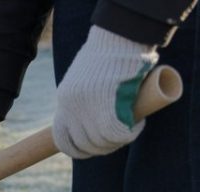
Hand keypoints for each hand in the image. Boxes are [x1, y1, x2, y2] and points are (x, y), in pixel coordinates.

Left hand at [53, 27, 158, 158]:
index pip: (61, 138)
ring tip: (130, 130)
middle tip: (118, 140)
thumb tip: (93, 114)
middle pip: (82, 144)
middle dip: (101, 148)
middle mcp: (71, 107)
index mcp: (64, 100)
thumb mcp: (88, 77)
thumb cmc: (107, 53)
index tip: (92, 148)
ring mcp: (87, 108)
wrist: (118, 35)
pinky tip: (137, 125)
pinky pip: (116, 133)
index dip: (77, 149)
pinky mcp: (106, 105)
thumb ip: (86, 96)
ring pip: (100, 142)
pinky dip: (129, 134)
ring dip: (117, 142)